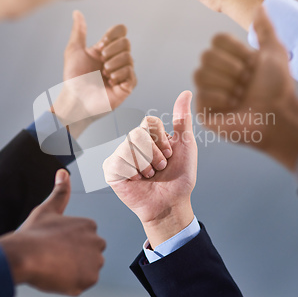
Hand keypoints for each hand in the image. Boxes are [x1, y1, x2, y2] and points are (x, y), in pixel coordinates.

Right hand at [0, 170, 105, 295]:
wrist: (24, 256)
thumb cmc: (33, 234)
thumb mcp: (48, 209)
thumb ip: (60, 191)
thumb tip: (63, 172)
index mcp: (90, 225)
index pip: (84, 239)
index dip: (68, 244)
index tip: (55, 245)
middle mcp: (97, 241)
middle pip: (89, 254)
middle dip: (76, 257)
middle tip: (55, 257)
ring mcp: (95, 262)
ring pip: (86, 270)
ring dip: (74, 271)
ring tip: (54, 266)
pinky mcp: (89, 280)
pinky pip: (81, 284)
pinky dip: (71, 284)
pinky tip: (56, 277)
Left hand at [52, 11, 136, 137]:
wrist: (75, 98)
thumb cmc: (73, 78)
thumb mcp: (74, 51)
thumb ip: (79, 32)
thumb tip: (77, 12)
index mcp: (106, 49)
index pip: (120, 32)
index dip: (113, 34)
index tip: (101, 44)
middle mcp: (116, 59)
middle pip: (126, 42)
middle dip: (112, 50)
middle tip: (101, 61)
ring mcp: (123, 73)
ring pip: (129, 57)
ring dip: (113, 64)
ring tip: (104, 74)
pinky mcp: (127, 86)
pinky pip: (131, 73)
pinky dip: (119, 74)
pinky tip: (110, 81)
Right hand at [103, 91, 196, 248]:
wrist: (170, 203)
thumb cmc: (179, 177)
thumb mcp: (186, 145)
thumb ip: (182, 119)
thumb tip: (186, 92)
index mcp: (149, 135)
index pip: (149, 122)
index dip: (161, 140)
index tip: (169, 155)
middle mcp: (133, 143)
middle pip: (138, 134)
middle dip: (155, 154)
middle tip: (160, 168)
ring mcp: (121, 155)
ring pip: (129, 147)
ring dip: (145, 165)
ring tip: (149, 176)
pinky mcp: (111, 170)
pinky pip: (119, 162)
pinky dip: (132, 172)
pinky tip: (136, 180)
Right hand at [194, 6, 297, 170]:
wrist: (278, 115)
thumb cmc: (279, 87)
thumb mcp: (275, 52)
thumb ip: (265, 29)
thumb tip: (261, 6)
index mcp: (231, 59)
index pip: (216, 40)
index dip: (235, 51)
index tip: (252, 64)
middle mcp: (218, 74)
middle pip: (205, 56)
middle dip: (231, 69)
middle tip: (247, 82)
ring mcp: (209, 93)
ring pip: (199, 74)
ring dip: (226, 85)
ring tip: (240, 96)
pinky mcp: (204, 111)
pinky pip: (201, 96)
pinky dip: (221, 100)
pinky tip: (233, 107)